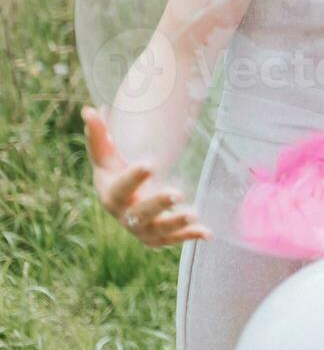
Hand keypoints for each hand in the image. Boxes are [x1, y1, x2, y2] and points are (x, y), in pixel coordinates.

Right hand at [82, 105, 210, 247]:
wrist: (121, 201)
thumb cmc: (115, 172)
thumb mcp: (107, 154)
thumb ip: (100, 134)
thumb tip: (90, 110)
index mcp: (111, 195)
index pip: (120, 189)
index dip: (132, 178)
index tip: (149, 164)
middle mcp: (125, 216)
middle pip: (139, 214)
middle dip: (157, 205)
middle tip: (176, 194)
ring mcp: (141, 229)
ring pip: (157, 231)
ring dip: (176, 225)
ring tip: (194, 215)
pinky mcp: (157, 237)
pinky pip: (173, 240)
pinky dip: (189, 237)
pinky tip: (207, 232)